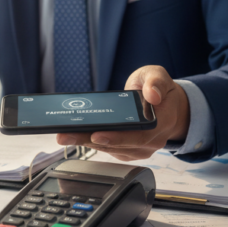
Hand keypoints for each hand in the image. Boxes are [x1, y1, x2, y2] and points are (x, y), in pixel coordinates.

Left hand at [55, 66, 190, 160]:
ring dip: (86, 143)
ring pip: (111, 149)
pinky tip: (75, 136)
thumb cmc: (157, 89)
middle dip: (91, 141)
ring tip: (65, 135)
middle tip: (67, 135)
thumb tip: (152, 95)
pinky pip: (109, 149)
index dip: (117, 138)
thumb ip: (156, 82)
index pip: (140, 136)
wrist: (163, 102)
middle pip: (120, 146)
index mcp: (162, 122)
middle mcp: (152, 140)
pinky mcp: (129, 150)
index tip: (97, 135)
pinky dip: (92, 143)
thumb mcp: (157, 76)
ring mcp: (140, 148)